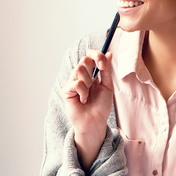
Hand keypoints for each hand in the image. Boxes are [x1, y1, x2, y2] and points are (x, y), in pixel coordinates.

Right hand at [61, 50, 113, 169]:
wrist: (95, 122)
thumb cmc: (101, 106)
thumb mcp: (107, 86)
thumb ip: (107, 71)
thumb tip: (109, 53)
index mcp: (91, 74)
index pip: (90, 56)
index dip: (96, 55)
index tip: (103, 64)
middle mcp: (80, 76)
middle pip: (84, 60)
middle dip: (93, 67)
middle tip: (97, 80)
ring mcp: (72, 83)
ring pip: (79, 69)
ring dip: (88, 82)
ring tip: (89, 94)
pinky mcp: (66, 91)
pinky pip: (75, 83)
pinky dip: (83, 92)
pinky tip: (84, 100)